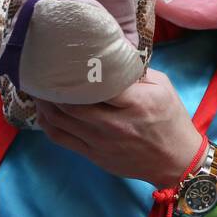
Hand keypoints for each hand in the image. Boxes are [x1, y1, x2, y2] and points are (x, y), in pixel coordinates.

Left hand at [35, 69, 201, 188]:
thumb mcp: (163, 87)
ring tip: (41, 87)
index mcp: (136, 103)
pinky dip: (47, 122)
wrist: (176, 161)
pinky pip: (59, 138)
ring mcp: (101, 142)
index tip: (68, 57)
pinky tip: (45, 110)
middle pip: (70, 102)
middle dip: (53, 85)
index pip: (98, 83)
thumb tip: (112, 55)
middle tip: (45, 70)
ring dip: (45, 102)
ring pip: (59, 119)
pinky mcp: (93, 155)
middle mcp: (115, 124)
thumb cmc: (171, 120)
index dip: (78, 70)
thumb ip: (137, 71)